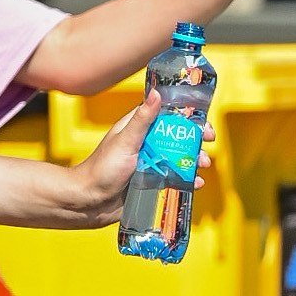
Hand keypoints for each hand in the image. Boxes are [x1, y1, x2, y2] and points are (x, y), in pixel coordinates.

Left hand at [38, 84, 206, 229]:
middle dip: (195, 143)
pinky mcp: (151, 183)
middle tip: (207, 147)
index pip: (168, 117)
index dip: (188, 119)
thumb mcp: (125, 142)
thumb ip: (142, 119)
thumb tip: (156, 93)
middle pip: (178, 139)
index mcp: (138, 128)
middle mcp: (146, 144)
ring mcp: (149, 164)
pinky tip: (195, 184)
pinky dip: (186, 180)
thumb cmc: (101, 169)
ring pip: (178, 159)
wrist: (88, 202)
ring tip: (201, 167)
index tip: (203, 125)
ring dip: (193, 162)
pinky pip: (174, 179)